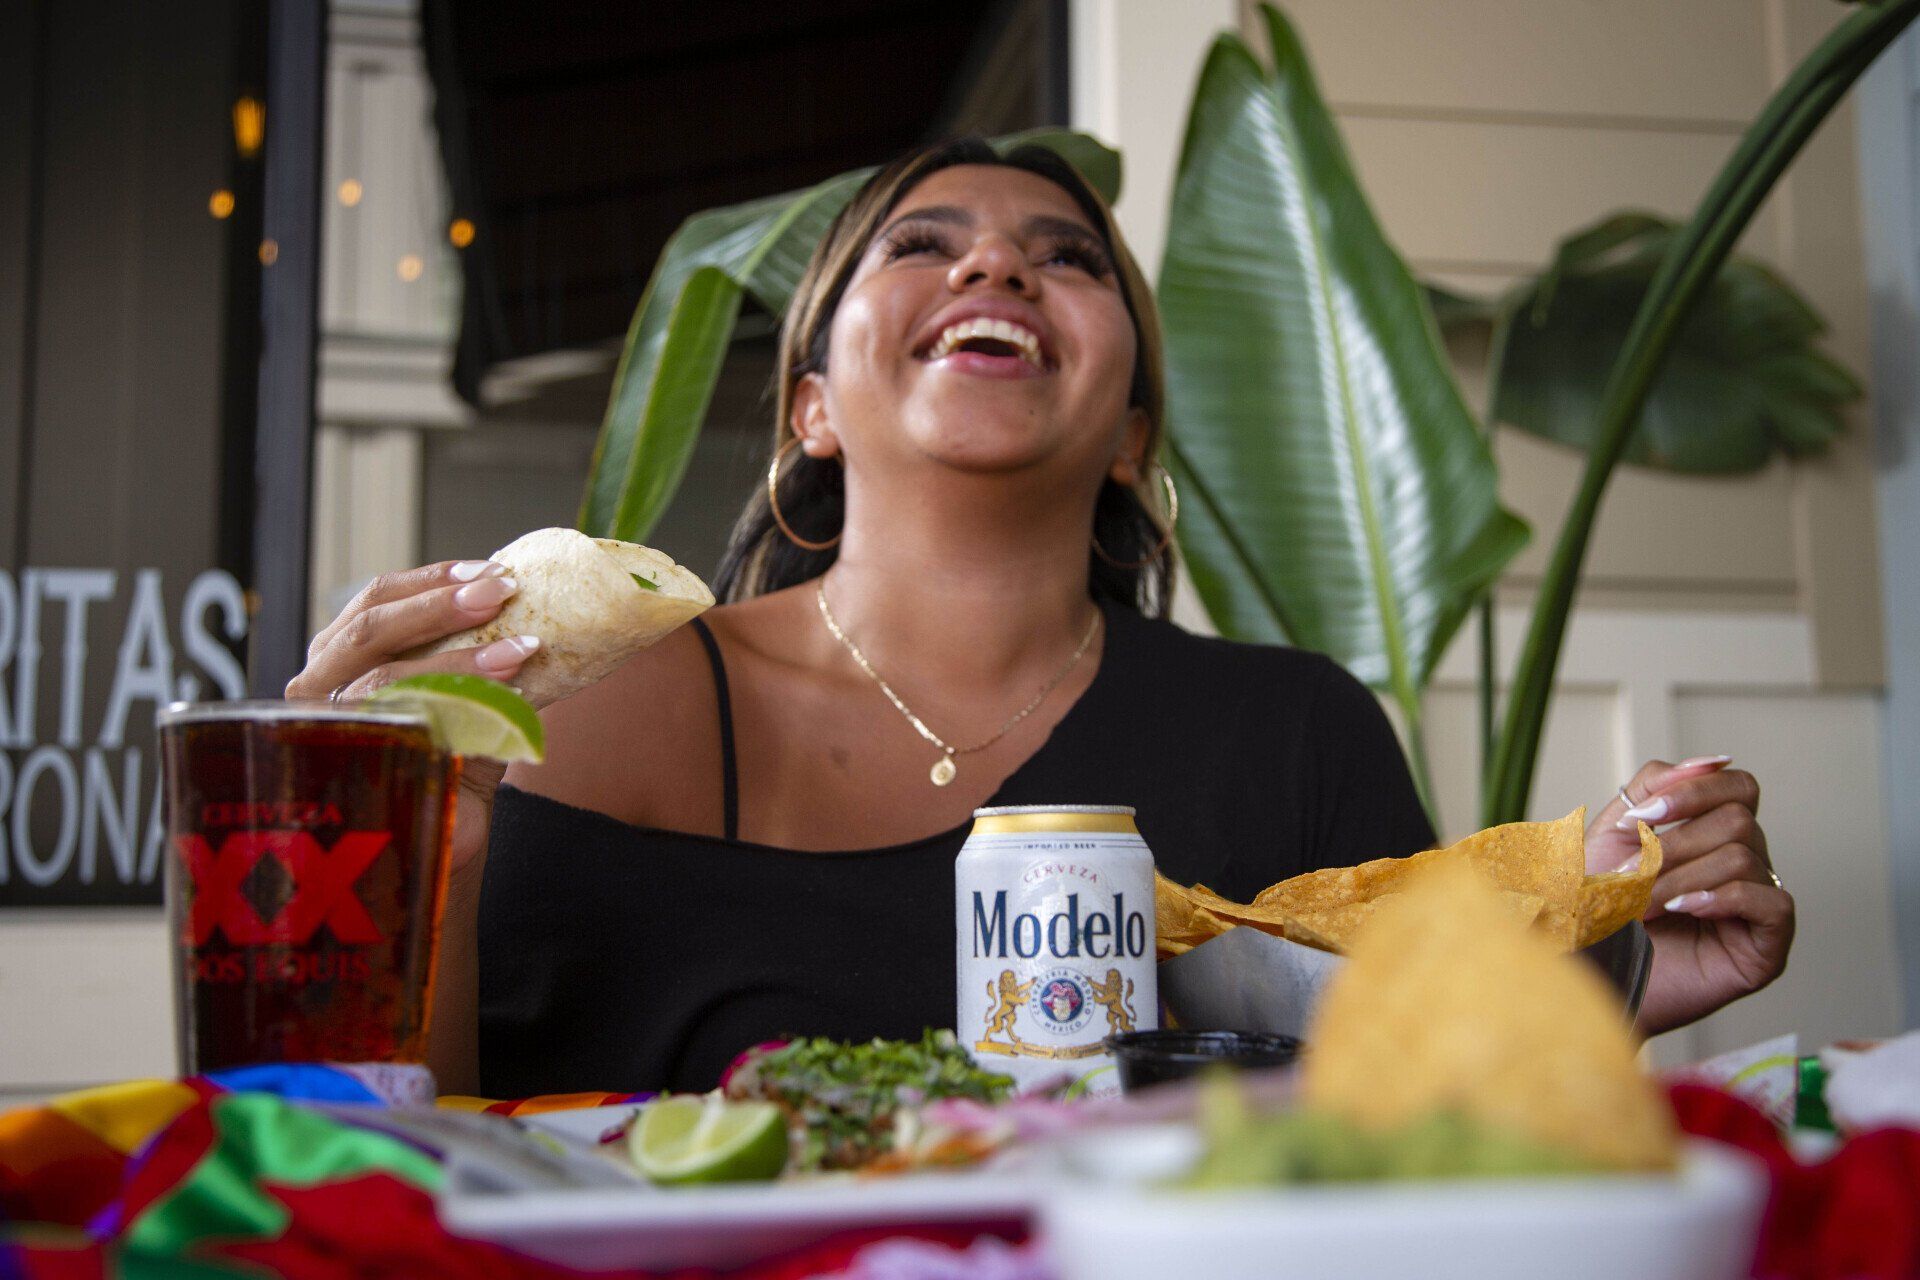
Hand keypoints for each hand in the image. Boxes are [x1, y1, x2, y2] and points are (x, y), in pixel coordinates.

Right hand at [285, 559, 539, 873]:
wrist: (443, 848)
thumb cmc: (451, 768)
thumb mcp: (470, 703)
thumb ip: (486, 663)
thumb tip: (542, 611)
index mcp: (340, 661)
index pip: (373, 601)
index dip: (430, 579)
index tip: (491, 568)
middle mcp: (318, 692)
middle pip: (368, 630)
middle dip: (439, 605)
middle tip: (502, 590)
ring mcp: (328, 733)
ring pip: (383, 678)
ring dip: (458, 658)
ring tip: (520, 648)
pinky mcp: (355, 776)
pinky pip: (403, 732)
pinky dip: (459, 709)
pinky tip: (508, 698)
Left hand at [1587, 757, 1794, 1035]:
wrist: (1588, 974)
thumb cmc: (1596, 909)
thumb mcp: (1616, 834)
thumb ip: (1657, 786)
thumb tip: (1712, 761)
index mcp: (1711, 834)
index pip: (1738, 787)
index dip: (1695, 790)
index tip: (1640, 816)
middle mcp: (1742, 865)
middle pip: (1738, 820)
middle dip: (1675, 843)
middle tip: (1629, 873)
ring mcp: (1757, 906)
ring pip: (1745, 858)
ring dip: (1680, 877)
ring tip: (1640, 904)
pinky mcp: (1767, 946)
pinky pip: (1773, 902)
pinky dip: (1721, 898)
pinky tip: (1682, 909)